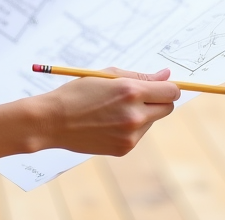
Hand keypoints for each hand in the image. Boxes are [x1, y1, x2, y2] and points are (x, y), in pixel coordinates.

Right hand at [35, 68, 178, 156]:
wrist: (53, 121)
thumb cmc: (78, 92)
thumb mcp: (107, 76)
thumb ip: (140, 76)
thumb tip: (167, 75)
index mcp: (131, 91)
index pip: (171, 91)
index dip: (169, 87)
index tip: (162, 86)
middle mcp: (135, 115)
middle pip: (168, 108)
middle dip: (159, 100)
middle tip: (140, 96)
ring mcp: (130, 135)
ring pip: (152, 121)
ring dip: (143, 114)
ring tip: (114, 110)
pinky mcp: (125, 148)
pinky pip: (139, 134)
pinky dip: (130, 127)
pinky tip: (108, 123)